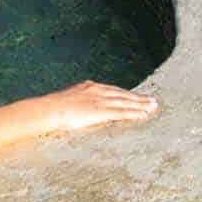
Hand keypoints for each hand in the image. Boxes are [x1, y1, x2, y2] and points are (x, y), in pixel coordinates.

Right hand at [45, 79, 159, 135]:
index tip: (136, 96)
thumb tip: (80, 111)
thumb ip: (78, 104)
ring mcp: (99, 100)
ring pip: (125, 101)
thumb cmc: (52, 109)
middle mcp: (96, 90)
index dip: (126, 94)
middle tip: (152, 100)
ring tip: (153, 107)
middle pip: (122, 94)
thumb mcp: (67, 101)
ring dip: (140, 104)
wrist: (48, 109)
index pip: (112, 90)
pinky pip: (121, 112)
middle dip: (138, 98)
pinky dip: (134, 113)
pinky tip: (143, 115)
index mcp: (88, 86)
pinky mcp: (100, 110)